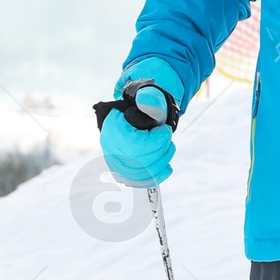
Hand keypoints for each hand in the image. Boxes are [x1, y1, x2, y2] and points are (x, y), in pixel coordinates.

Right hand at [100, 56, 183, 184]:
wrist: (135, 118)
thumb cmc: (143, 108)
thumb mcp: (148, 98)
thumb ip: (149, 99)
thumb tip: (147, 100)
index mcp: (112, 129)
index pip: (134, 145)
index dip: (155, 141)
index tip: (165, 131)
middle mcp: (110, 149)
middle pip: (139, 160)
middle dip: (160, 149)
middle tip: (167, 137)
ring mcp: (116, 164)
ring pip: (142, 173)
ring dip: (162, 160)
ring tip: (169, 147)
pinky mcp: (124, 174)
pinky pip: (141, 181)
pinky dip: (157, 176)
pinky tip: (167, 167)